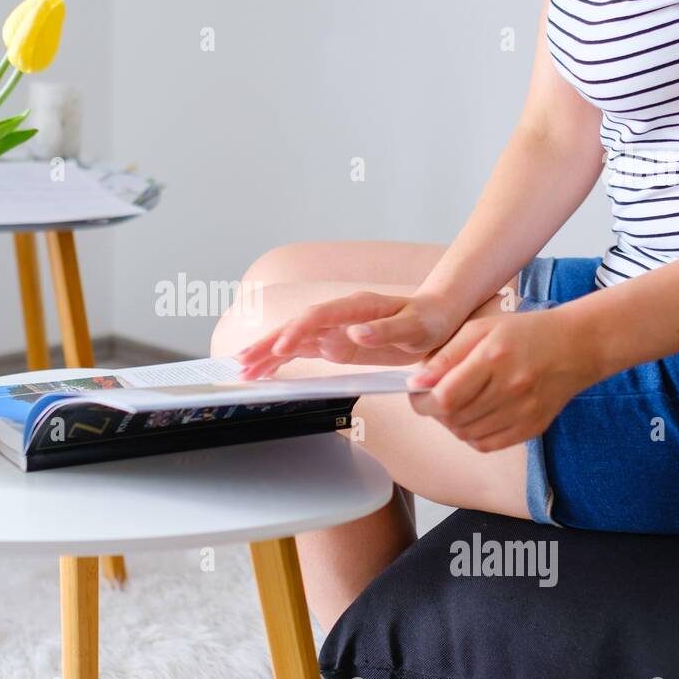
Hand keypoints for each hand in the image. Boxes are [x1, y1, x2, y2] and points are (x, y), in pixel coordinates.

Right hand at [235, 291, 464, 379]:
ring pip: (292, 340)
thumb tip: (355, 332)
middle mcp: (338, 316)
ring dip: (267, 353)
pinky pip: (301, 351)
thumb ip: (385, 330)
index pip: (319, 317)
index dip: (297, 331)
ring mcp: (333, 330)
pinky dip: (281, 361)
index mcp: (356, 307)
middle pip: (296, 327)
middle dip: (269, 343)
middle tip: (244, 362)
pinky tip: (264, 371)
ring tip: (244, 370)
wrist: (435, 319)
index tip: (281, 349)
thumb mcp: (415, 327)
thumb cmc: (427, 321)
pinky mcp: (333, 344)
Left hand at [408, 308, 601, 451]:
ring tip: (456, 403)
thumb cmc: (524, 333)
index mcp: (494, 358)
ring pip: (466, 434)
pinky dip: (471, 435)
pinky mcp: (532, 428)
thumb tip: (416, 382)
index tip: (418, 393)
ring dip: (451, 423)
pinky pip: (487, 444)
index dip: (422, 401)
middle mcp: (510, 388)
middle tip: (436, 396)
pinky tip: (474, 416)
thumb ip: (446, 356)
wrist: (577, 346)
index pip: (445, 397)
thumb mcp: (481, 329)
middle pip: (453, 418)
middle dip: (435, 410)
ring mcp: (524, 412)